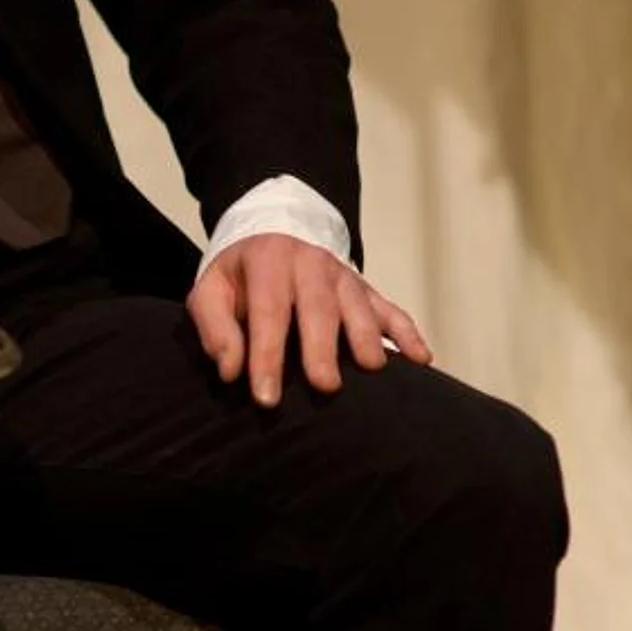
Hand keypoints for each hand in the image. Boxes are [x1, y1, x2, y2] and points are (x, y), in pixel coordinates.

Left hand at [187, 233, 432, 407]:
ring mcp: (343, 277)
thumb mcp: (210, 290)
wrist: (273, 233)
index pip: (268, 312)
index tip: (266, 397)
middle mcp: (310, 266)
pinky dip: (408, 332)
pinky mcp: (365, 289)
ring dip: (367, 336)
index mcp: (268, 264)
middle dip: (323, 348)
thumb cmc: (240, 275)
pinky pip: (391, 309)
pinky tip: (421, 358)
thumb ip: (214, 327)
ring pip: (359, 306)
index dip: (267, 356)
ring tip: (372, 368)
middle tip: (325, 387)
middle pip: (320, 308)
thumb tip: (229, 370)